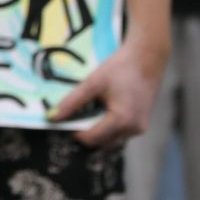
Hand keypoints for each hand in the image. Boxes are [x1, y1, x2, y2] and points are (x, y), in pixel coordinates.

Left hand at [48, 38, 164, 149]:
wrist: (147, 57)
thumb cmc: (120, 68)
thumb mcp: (92, 83)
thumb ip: (71, 102)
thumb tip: (51, 117)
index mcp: (122, 120)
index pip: (91, 139)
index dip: (75, 132)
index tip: (65, 120)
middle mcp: (133, 129)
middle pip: (101, 142)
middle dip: (86, 133)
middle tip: (77, 116)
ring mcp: (140, 129)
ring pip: (111, 140)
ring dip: (98, 131)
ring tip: (91, 110)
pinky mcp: (142, 124)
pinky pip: (120, 133)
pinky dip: (108, 127)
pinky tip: (103, 110)